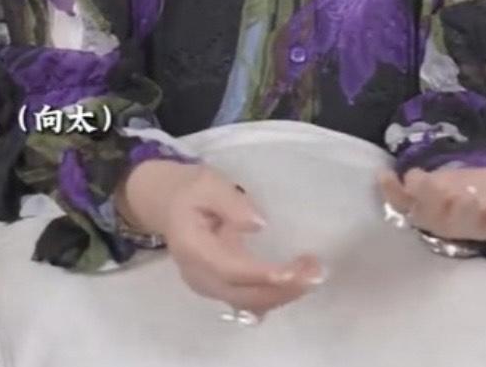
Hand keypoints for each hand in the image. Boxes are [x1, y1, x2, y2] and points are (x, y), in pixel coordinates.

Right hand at [117, 159, 326, 318]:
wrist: (169, 205)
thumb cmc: (190, 189)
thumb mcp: (207, 182)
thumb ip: (230, 201)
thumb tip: (258, 224)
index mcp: (192, 248)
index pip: (229, 269)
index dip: (261, 274)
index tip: (293, 270)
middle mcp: (199, 275)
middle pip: (242, 295)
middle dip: (281, 289)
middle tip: (316, 271)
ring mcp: (209, 286)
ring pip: (248, 303)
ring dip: (283, 294)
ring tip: (314, 273)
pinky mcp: (220, 288)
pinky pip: (248, 300)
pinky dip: (274, 295)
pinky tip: (298, 281)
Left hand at [378, 164, 485, 242]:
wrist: (464, 200)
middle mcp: (464, 221)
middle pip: (465, 220)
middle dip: (466, 209)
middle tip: (469, 194)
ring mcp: (435, 214)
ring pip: (430, 212)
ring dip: (427, 199)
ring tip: (425, 181)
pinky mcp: (413, 203)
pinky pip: (397, 202)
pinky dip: (390, 192)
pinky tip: (385, 176)